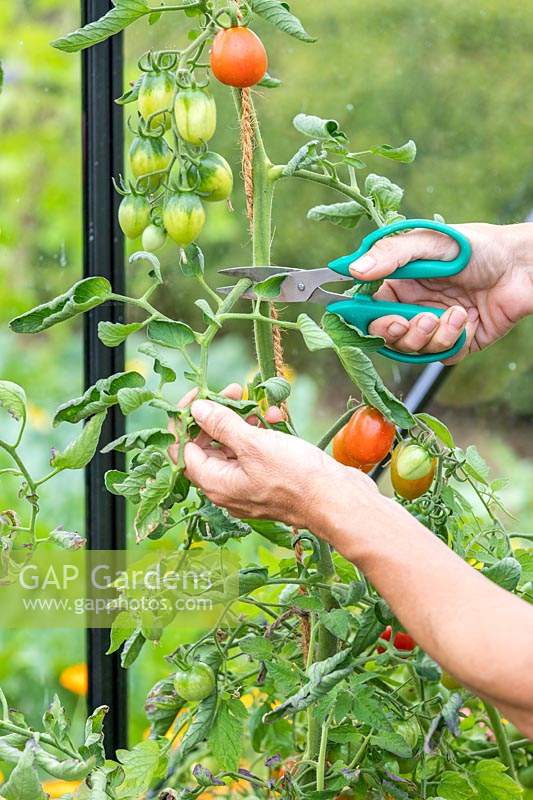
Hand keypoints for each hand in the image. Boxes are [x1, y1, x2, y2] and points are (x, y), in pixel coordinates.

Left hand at [176, 386, 379, 532]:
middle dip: (219, 415)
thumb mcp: (254, 445)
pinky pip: (256, 452)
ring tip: (261, 405)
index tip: (200, 394)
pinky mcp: (270, 478)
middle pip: (208, 445)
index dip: (187, 420)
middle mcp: (228, 487)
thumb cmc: (296, 477)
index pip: (183, 449)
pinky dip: (262, 433)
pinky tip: (276, 416)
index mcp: (216, 484)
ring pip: (234, 446)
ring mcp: (250, 483)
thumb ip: (222, 425)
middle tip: (234, 390)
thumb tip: (196, 409)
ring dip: (244, 421)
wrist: (338, 501)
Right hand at [350, 222, 532, 362]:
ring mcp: (434, 326)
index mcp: (400, 283)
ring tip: (453, 312)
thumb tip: (354, 269)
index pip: (369, 307)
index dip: (365, 318)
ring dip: (430, 334)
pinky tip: (466, 318)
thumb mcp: (429, 242)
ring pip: (413, 349)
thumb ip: (391, 255)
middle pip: (387, 335)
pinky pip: (441, 356)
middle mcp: (413, 306)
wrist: (521, 267)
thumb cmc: (477, 247)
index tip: (375, 318)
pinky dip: (452, 340)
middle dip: (398, 332)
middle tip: (411, 320)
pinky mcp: (456, 343)